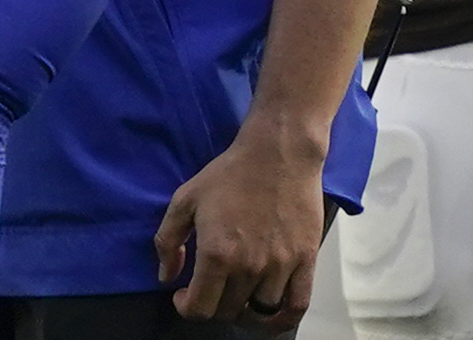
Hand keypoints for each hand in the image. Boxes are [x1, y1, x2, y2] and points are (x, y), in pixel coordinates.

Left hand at [152, 124, 328, 328]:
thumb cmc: (230, 173)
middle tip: (210, 287)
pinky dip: (282, 320)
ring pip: (259, 313)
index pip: (200, 308)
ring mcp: (280, 266)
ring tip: (236, 294)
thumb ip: (168, 240)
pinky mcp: (305, 261)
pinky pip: (296, 306)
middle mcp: (249, 267)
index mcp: (216, 254)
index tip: (184, 296)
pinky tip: (269, 314)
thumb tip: (166, 276)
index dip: (186, 308)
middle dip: (213, 305)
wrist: (278, 153)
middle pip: (228, 311)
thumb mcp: (185, 199)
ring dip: (243, 309)